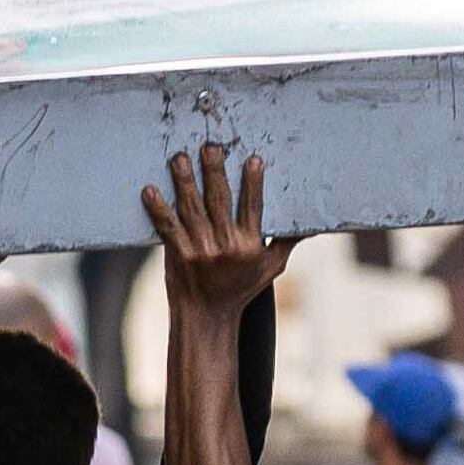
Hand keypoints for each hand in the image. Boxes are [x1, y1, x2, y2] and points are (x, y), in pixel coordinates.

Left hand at [142, 143, 295, 318]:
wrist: (206, 317)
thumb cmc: (241, 289)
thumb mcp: (272, 267)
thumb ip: (288, 241)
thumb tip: (314, 223)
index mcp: (249, 245)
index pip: (252, 207)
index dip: (253, 183)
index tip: (253, 160)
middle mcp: (225, 247)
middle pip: (219, 202)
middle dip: (214, 173)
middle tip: (210, 147)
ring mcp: (199, 250)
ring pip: (192, 210)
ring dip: (185, 182)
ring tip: (179, 159)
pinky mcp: (178, 255)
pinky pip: (167, 228)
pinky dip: (158, 209)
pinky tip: (149, 191)